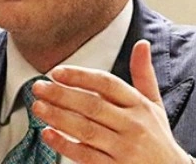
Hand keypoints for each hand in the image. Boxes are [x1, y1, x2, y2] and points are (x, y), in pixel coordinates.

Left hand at [31, 40, 190, 163]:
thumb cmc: (158, 138)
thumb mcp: (155, 105)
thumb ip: (143, 75)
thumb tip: (142, 43)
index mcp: (140, 105)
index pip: (108, 84)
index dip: (81, 76)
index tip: (57, 72)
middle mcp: (134, 125)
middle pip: (92, 105)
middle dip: (61, 95)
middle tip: (38, 87)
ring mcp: (125, 149)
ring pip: (86, 130)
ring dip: (58, 117)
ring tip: (38, 107)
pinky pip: (86, 156)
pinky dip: (65, 145)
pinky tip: (48, 134)